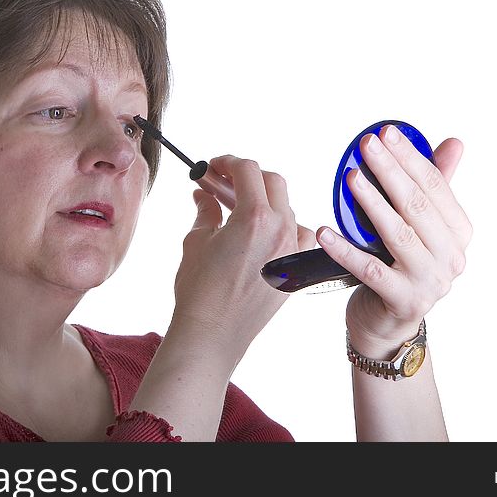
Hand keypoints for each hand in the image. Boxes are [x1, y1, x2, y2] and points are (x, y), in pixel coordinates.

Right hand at [171, 155, 315, 362]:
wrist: (213, 334)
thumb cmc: (200, 291)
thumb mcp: (196, 241)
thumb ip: (205, 211)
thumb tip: (204, 196)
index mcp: (254, 217)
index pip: (247, 170)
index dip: (228, 162)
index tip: (213, 167)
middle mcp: (280, 229)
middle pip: (271, 182)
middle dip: (246, 176)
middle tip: (222, 181)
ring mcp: (291, 250)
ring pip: (286, 207)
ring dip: (264, 199)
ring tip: (237, 207)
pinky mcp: (294, 270)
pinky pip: (299, 236)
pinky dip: (284, 227)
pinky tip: (264, 231)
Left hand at [315, 126, 472, 351]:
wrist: (387, 323)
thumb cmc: (400, 265)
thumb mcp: (420, 226)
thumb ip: (434, 187)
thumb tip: (453, 143)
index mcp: (458, 232)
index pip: (435, 186)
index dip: (411, 157)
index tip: (386, 133)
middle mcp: (451, 257)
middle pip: (417, 205)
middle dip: (390, 171)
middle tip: (366, 145)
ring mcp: (429, 282)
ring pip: (398, 234)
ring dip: (371, 203)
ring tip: (349, 178)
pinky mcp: (403, 301)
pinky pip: (370, 270)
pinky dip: (345, 250)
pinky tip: (325, 232)